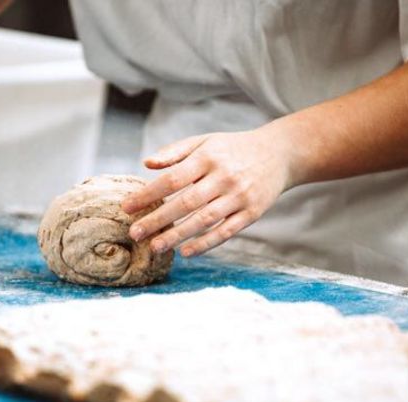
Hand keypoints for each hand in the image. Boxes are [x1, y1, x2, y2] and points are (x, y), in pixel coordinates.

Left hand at [122, 125, 291, 256]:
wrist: (280, 153)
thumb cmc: (233, 149)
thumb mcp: (205, 141)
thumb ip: (175, 152)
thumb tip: (146, 164)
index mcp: (209, 157)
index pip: (172, 178)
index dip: (148, 194)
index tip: (127, 207)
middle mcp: (224, 177)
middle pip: (185, 202)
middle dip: (157, 219)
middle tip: (134, 233)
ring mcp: (240, 196)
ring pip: (204, 220)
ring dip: (177, 235)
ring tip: (155, 247)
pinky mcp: (252, 213)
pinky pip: (226, 232)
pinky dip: (206, 243)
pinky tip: (186, 252)